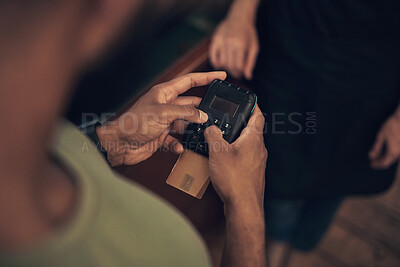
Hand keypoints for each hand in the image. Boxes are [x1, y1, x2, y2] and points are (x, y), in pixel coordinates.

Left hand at [97, 71, 226, 165]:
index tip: (221, 76)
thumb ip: (185, 113)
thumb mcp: (163, 114)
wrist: (119, 144)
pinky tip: (180, 147)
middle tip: (215, 114)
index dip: (206, 77)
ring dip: (192, 129)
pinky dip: (179, 144)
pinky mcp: (162, 136)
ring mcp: (164, 121)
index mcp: (165, 93)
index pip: (190, 81)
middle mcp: (166, 105)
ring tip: (200, 133)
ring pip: (185, 123)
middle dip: (202, 110)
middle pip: (190, 104)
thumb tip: (202, 116)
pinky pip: (176, 139)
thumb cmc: (134, 123)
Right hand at [204, 105, 266, 207]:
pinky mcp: (252, 173)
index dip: (252, 105)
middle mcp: (259, 149)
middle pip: (251, 129)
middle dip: (238, 124)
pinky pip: (244, 157)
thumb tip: (211, 128)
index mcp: (253, 139)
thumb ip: (213, 135)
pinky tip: (221, 160)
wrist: (243, 206)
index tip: (246, 100)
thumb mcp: (218, 152)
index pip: (257, 115)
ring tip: (219, 140)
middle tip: (225, 120)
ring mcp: (257, 162)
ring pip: (247, 144)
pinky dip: (234, 154)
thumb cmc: (234, 178)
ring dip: (235, 140)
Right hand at [209, 11, 258, 79]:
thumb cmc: (248, 33)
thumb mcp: (253, 48)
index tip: (241, 74)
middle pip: (229, 66)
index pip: (238, 66)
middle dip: (233, 71)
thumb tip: (248, 76)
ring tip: (230, 65)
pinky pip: (213, 57)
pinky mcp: (214, 40)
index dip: (240, 73)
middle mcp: (229, 43)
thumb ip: (251, 63)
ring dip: (225, 67)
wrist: (239, 18)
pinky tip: (221, 63)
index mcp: (240, 45)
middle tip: (236, 71)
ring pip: (221, 63)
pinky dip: (216, 63)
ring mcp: (221, 41)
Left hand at [369, 111, 399, 168]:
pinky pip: (396, 152)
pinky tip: (384, 149)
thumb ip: (376, 147)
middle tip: (373, 160)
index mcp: (393, 151)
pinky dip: (389, 153)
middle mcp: (399, 152)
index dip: (377, 165)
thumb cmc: (392, 125)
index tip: (371, 164)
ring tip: (377, 154)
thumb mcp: (381, 136)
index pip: (384, 163)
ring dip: (385, 157)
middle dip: (380, 161)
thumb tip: (371, 156)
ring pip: (393, 156)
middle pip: (389, 161)